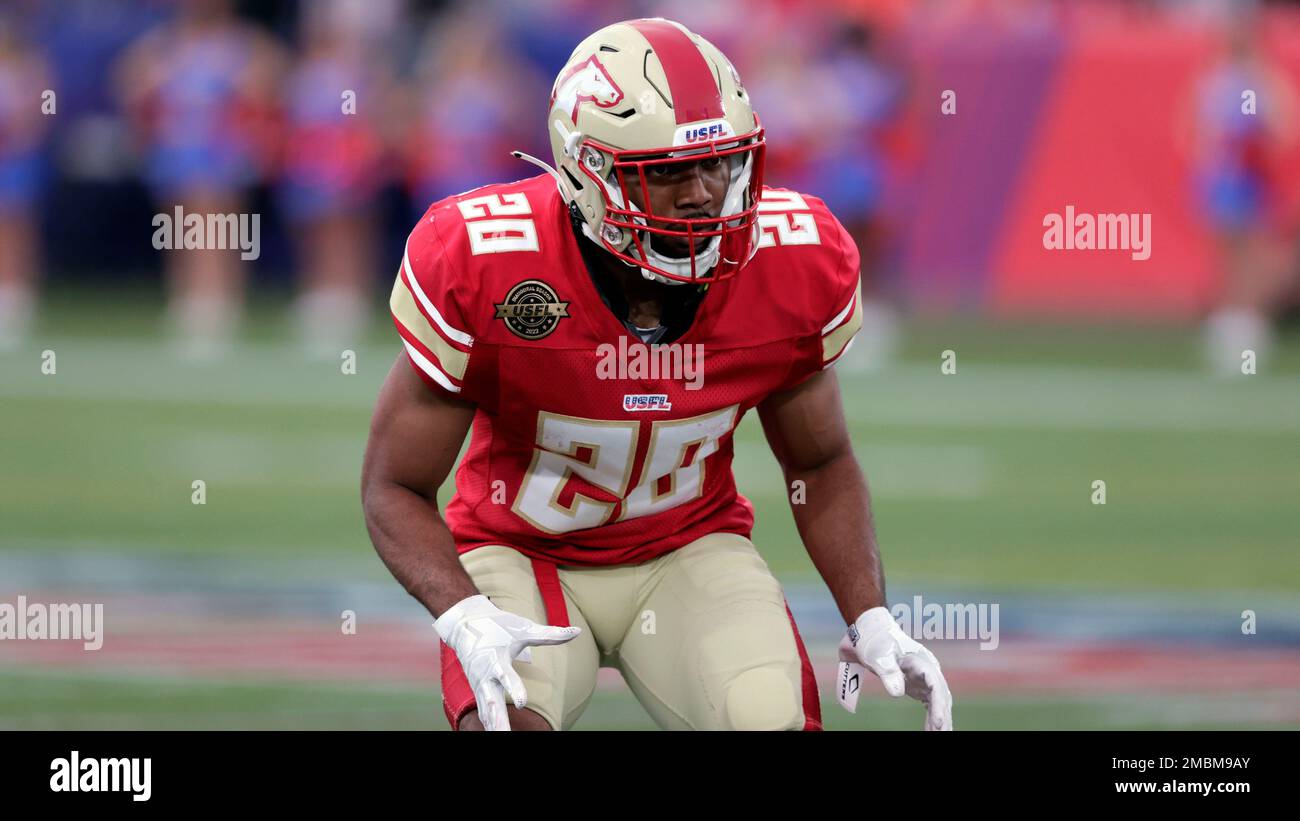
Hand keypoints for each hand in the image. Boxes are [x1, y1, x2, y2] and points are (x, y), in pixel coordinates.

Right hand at [434, 594, 580, 730]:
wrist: (465, 624)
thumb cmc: (497, 626)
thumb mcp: (523, 628)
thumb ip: (549, 635)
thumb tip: (577, 632)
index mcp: (496, 659)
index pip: (505, 677)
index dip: (513, 689)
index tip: (521, 703)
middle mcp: (485, 675)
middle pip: (492, 702)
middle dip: (499, 722)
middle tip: (505, 734)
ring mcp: (480, 685)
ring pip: (487, 711)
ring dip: (494, 727)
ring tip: (503, 737)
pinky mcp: (478, 690)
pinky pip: (483, 711)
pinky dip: (489, 724)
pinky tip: (496, 733)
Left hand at [836, 606, 952, 730]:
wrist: (872, 633)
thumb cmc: (875, 641)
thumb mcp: (878, 656)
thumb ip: (888, 672)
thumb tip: (897, 693)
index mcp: (921, 661)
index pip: (935, 685)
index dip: (938, 704)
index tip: (937, 721)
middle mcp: (928, 669)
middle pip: (941, 696)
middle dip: (942, 717)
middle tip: (940, 734)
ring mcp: (925, 678)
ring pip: (939, 702)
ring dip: (940, 719)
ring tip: (938, 735)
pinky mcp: (919, 685)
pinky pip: (930, 703)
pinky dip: (932, 716)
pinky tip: (932, 729)